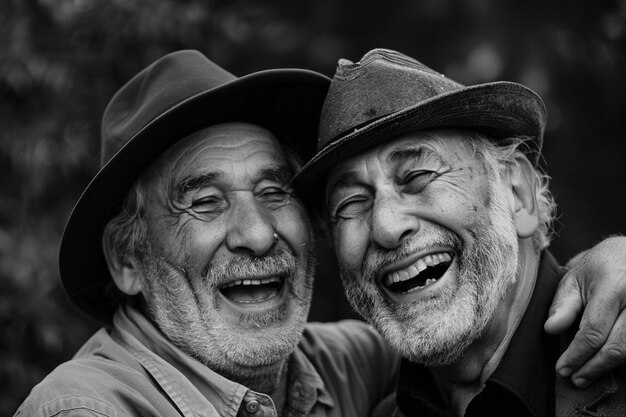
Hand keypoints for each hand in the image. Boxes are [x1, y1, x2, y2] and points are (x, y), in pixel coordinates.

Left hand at [544, 236, 625, 386]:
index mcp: (613, 287)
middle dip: (593, 367)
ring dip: (609, 368)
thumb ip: (563, 305)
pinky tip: (608, 364)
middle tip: (574, 378)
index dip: (577, 354)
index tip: (562, 368)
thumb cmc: (599, 269)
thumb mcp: (574, 279)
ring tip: (586, 374)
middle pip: (617, 346)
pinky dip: (623, 359)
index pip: (594, 330)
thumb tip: (551, 330)